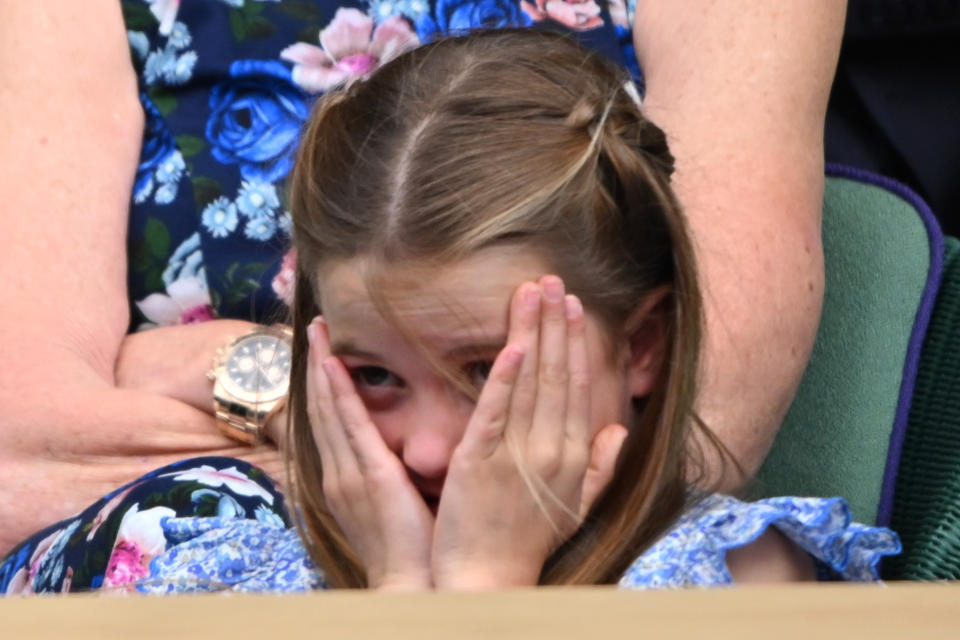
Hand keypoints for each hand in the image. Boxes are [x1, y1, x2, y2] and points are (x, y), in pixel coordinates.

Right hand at [305, 317, 433, 589]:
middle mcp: (338, 472)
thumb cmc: (412, 549)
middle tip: (313, 326)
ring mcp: (348, 472)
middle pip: (321, 408)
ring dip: (322, 366)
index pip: (330, 422)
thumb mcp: (394, 504)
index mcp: (345, 479)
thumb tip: (404, 449)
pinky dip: (338, 392)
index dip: (323, 386)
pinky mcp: (369, 474)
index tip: (322, 353)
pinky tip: (331, 364)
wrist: (411, 585)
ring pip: (329, 408)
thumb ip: (391, 474)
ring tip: (317, 330)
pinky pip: (351, 424)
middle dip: (315, 365)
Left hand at [431, 276, 623, 588]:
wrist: (490, 578)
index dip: (575, 343)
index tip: (573, 306)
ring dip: (532, 333)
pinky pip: (494, 412)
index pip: (576, 386)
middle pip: (555, 374)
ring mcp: (515, 454)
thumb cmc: (531, 541)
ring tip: (533, 292)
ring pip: (528, 382)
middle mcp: (549, 449)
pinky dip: (503, 377)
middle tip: (553, 280)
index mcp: (572, 456)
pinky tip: (510, 345)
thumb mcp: (576, 506)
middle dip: (555, 324)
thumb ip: (600, 467)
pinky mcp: (478, 461)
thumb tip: (619, 430)